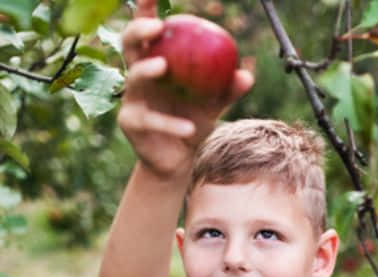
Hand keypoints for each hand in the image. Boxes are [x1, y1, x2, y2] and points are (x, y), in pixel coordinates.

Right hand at [117, 0, 253, 176]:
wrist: (179, 160)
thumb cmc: (194, 123)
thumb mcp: (214, 105)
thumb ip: (228, 89)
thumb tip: (247, 74)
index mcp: (156, 62)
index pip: (149, 30)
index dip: (146, 9)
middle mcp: (139, 76)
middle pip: (129, 44)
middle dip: (138, 30)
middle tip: (157, 28)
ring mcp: (132, 98)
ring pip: (133, 78)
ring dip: (146, 70)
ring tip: (163, 67)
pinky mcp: (130, 123)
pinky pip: (150, 120)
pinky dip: (170, 123)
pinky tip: (189, 127)